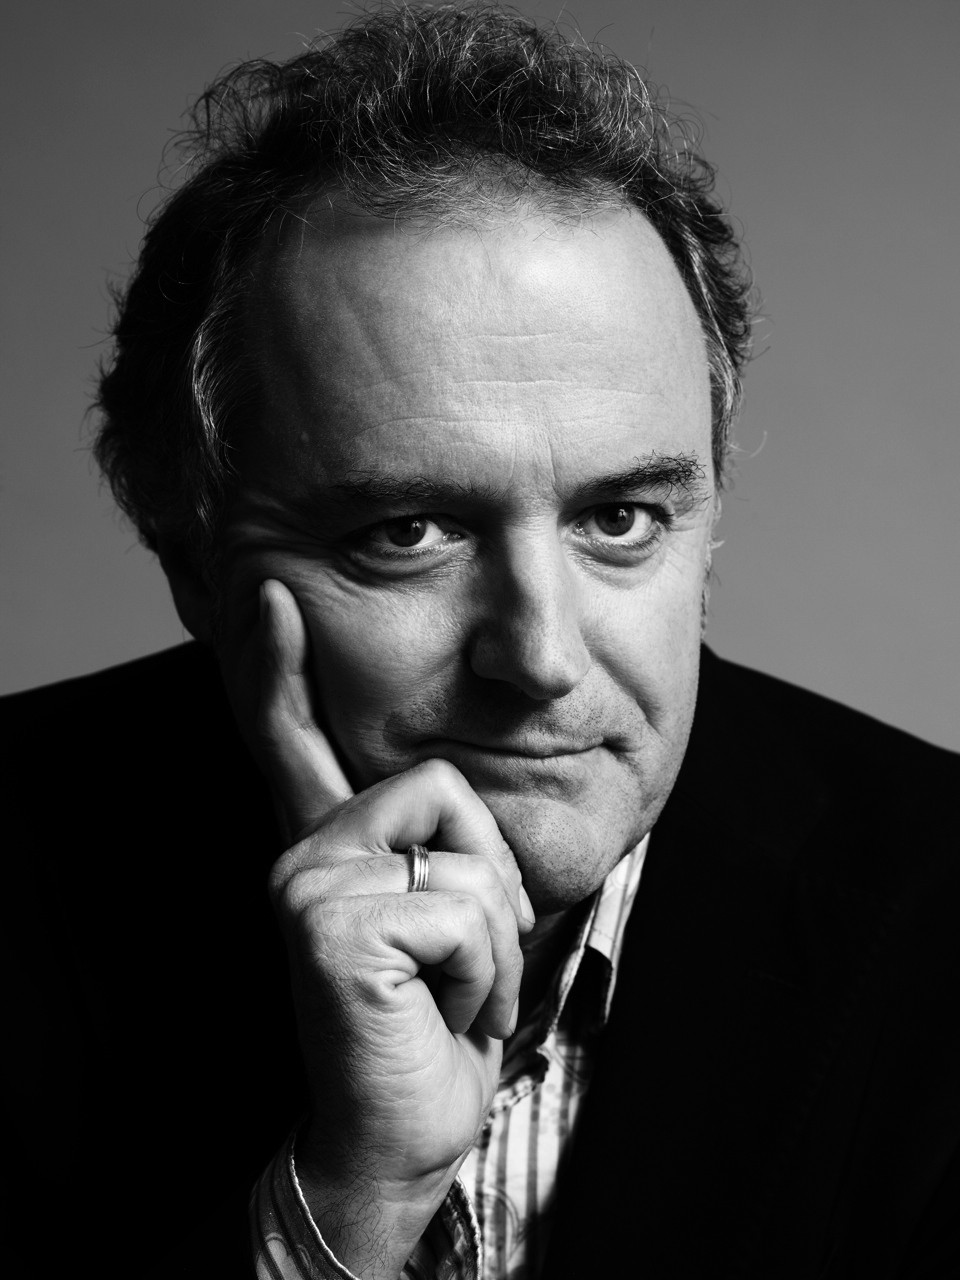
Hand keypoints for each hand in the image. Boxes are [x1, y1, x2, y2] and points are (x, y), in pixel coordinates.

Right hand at [257, 579, 534, 1277]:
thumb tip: (453, 788)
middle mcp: (302, 854)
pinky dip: (483, 972)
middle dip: (488, 880)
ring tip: (452, 991)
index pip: (297, 738)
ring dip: (491, 938)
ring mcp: (308, 886)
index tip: (270, 595)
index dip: (280, 665)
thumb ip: (436, 847)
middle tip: (460, 961)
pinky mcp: (332, 926)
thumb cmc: (438, 1019)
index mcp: (326, 844)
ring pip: (464, 852)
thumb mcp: (446, 916)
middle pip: (444, 785)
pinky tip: (444, 1012)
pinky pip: (461, 907)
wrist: (406, 1129)